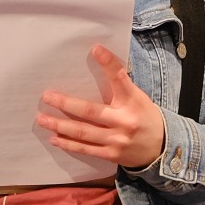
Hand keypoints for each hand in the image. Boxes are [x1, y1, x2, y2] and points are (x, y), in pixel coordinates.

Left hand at [38, 45, 165, 169]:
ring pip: (83, 132)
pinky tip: (55, 138)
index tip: (95, 49)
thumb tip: (97, 66)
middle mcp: (124, 120)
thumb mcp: (138, 98)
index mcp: (133, 101)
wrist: (163, 149)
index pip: (120, 78)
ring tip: (42, 119)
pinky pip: (86, 149)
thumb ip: (119, 88)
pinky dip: (69, 144)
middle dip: (66, 104)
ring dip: (60, 125)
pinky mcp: (112, 155)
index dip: (108, 63)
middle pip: (90, 111)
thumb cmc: (145, 117)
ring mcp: (117, 140)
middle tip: (47, 96)